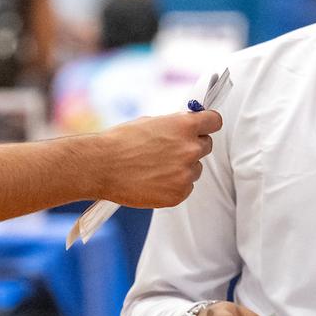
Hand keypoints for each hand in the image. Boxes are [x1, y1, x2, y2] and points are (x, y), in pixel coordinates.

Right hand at [95, 109, 221, 207]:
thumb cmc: (121, 142)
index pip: (215, 121)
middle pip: (206, 146)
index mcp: (185, 126)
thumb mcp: (151, 123)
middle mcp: (190, 149)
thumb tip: (189, 127)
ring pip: (195, 169)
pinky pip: (186, 187)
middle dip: (192, 146)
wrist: (101, 166)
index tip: (203, 127)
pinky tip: (154, 180)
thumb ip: (175, 125)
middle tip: (171, 150)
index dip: (208, 124)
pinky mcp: (178, 194)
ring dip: (183, 167)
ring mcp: (185, 173)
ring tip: (156, 167)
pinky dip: (174, 184)